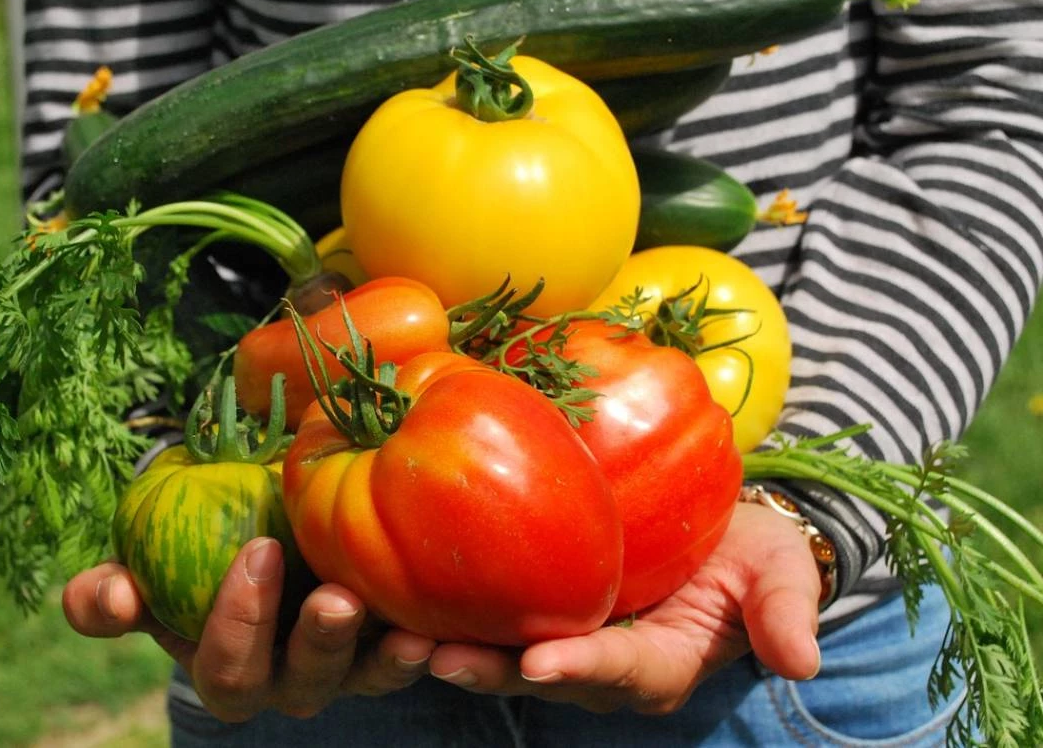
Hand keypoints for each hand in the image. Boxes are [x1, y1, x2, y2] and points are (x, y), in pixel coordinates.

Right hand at [61, 536, 436, 720]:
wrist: (263, 534)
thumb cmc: (197, 552)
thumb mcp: (148, 568)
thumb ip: (112, 592)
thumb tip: (109, 597)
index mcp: (228, 666)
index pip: (227, 667)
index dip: (237, 622)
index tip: (257, 551)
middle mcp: (289, 679)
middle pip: (301, 683)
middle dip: (317, 643)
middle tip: (334, 598)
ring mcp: (347, 667)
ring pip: (366, 677)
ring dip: (384, 657)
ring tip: (408, 630)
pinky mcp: (393, 644)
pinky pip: (414, 654)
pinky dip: (430, 642)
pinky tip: (444, 620)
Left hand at [428, 502, 822, 713]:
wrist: (720, 529)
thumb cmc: (752, 551)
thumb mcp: (780, 572)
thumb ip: (784, 611)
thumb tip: (803, 660)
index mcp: (663, 663)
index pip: (622, 671)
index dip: (583, 668)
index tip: (542, 663)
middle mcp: (605, 664)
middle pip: (544, 675)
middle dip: (493, 671)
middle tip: (437, 657)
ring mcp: (569, 637)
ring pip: (506, 654)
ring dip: (456, 649)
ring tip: (401, 637)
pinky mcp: (540, 605)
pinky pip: (495, 615)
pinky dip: (453, 610)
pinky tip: (406, 592)